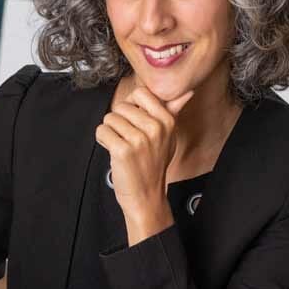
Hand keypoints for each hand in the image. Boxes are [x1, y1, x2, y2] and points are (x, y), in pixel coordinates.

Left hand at [95, 86, 193, 218]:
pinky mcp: (122, 150)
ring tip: (122, 146)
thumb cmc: (154, 165)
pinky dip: (103, 140)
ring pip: (109, 118)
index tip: (136, 121)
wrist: (146, 196)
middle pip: (121, 106)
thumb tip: (187, 92)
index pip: (141, 93)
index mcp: (167, 121)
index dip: (132, 106)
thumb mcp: (169, 137)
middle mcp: (155, 128)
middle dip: (119, 121)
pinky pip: (102, 131)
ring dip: (110, 132)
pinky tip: (114, 151)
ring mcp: (139, 140)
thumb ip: (174, 111)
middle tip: (128, 139)